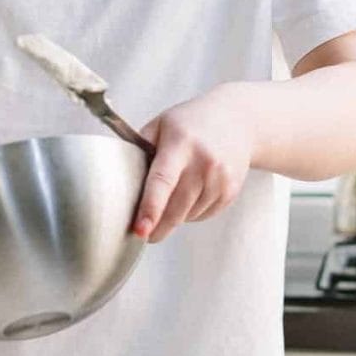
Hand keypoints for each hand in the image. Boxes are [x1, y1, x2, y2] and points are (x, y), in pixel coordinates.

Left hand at [133, 88, 253, 241]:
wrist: (237, 121)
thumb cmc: (190, 123)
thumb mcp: (160, 125)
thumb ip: (140, 150)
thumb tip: (118, 180)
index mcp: (180, 144)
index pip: (162, 181)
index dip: (150, 208)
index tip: (140, 230)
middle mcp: (203, 162)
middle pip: (176, 208)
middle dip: (157, 228)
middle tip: (143, 234)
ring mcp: (221, 179)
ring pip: (188, 215)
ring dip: (174, 216)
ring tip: (172, 195)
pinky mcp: (231, 191)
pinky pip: (203, 215)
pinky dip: (191, 212)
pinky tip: (191, 193)